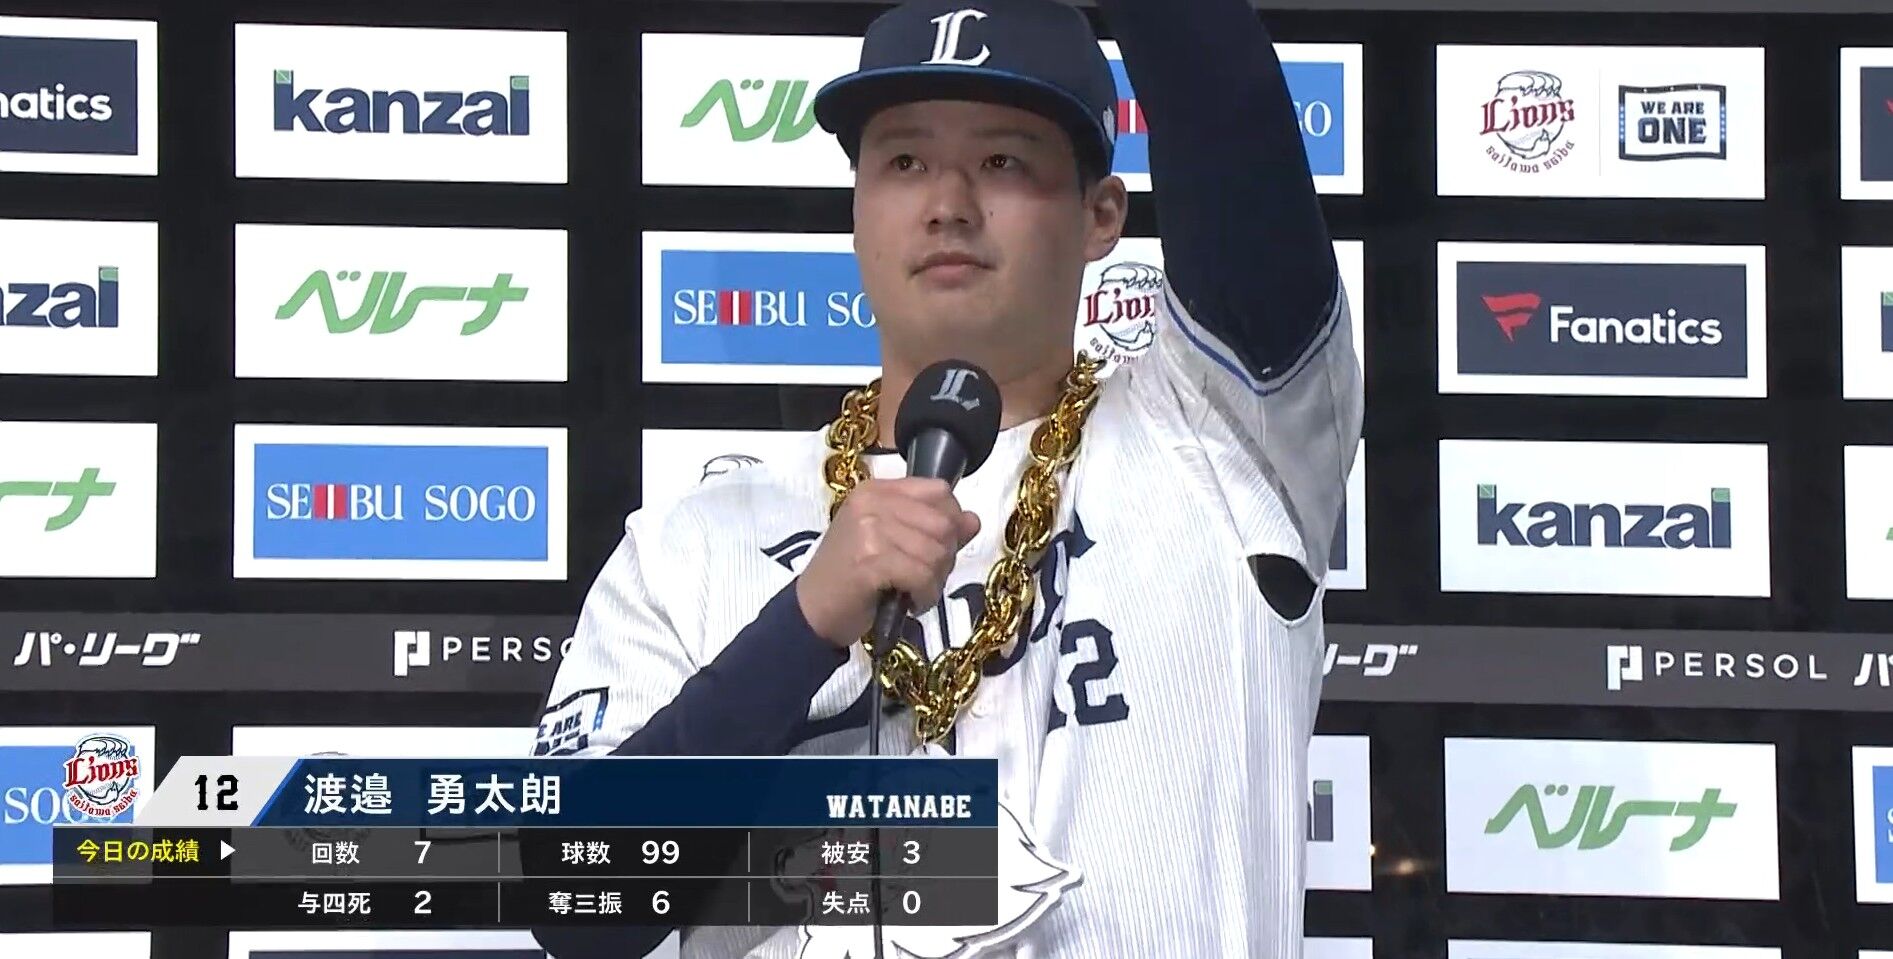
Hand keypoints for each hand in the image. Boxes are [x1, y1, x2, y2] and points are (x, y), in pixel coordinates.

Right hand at [795, 477, 981, 648]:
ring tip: (915, 592)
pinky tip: (909, 603)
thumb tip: (973, 520)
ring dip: (934, 581)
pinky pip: (922, 575)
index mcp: (876, 491)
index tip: (939, 547)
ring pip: (936, 552)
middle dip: (945, 557)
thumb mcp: (890, 543)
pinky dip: (924, 595)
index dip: (951, 521)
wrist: (812, 610)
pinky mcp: (870, 560)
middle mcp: (872, 503)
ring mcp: (869, 529)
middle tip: (926, 578)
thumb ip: (931, 527)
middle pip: (943, 522)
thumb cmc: (851, 578)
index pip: (938, 490)